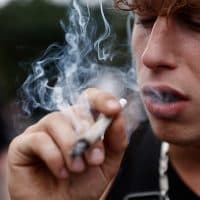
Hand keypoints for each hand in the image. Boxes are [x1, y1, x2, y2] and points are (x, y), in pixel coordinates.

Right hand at [7, 88, 127, 199]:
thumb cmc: (83, 184)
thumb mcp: (107, 163)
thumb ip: (116, 140)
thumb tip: (119, 116)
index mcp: (80, 124)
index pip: (89, 99)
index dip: (102, 99)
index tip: (114, 109)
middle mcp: (61, 122)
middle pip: (75, 110)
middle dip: (88, 135)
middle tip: (95, 159)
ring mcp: (41, 130)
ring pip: (56, 120)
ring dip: (71, 147)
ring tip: (77, 168)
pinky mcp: (23, 143)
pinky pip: (39, 139)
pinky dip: (54, 157)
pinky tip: (60, 172)